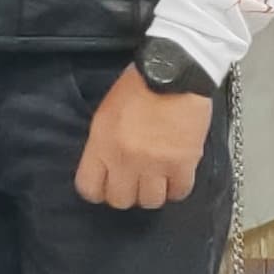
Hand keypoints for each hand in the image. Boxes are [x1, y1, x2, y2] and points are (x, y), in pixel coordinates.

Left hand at [74, 66, 215, 209]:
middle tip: (133, 182)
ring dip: (152, 193)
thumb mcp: (105, 113)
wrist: (174, 72)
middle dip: (125, 193)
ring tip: (155, 180)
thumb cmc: (137, 86)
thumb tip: (105, 169)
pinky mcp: (184, 163)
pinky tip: (174, 177)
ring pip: (150, 201)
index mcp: (102, 144)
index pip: (89, 188)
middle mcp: (126, 159)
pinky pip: (178, 193)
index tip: (105, 186)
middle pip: (120, 200)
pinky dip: (176, 188)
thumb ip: (102, 144)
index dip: (97, 191)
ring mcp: (156, 164)